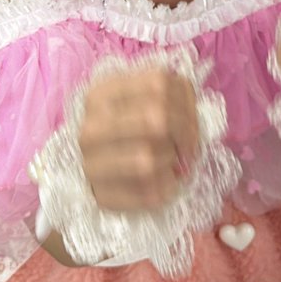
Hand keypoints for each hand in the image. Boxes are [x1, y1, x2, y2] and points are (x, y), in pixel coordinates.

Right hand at [78, 67, 199, 212]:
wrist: (101, 169)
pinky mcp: (102, 196)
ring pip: (148, 160)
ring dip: (171, 161)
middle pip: (156, 119)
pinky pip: (149, 193)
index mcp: (102, 93)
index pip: (159, 85)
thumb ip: (171, 97)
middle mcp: (92, 127)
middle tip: (188, 147)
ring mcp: (91, 163)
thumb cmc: (131, 128)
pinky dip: (167, 188)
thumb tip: (188, 125)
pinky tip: (164, 182)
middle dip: (183, 134)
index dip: (186, 105)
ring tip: (170, 162)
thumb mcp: (143, 99)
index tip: (190, 123)